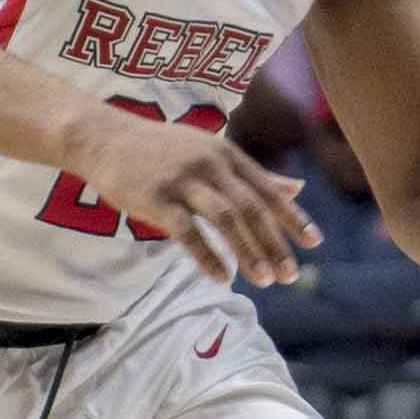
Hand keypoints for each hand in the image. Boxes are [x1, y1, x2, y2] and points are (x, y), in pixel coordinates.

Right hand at [75, 115, 318, 286]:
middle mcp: (210, 164)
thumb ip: (251, 175)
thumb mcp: (210, 154)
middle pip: (251, 208)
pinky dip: (207, 256)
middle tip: (291, 274)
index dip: (292, 217)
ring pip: (225, 219)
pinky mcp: (156, 198)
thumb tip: (298, 188)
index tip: (315, 242)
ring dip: (248, 251)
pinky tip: (222, 277)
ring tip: (265, 280)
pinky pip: (187, 231)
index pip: (267, 190)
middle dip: (274, 243)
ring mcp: (182, 180)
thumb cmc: (160, 150)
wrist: (105, 138)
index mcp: (226, 154)